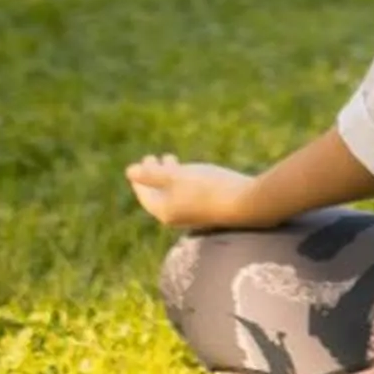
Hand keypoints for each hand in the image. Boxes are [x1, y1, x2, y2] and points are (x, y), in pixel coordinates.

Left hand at [126, 153, 256, 229]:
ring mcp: (192, 215)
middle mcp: (175, 217)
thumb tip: (129, 172)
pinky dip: (183, 181)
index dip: (140, 177)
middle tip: (153, 156)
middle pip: (158, 195)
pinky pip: (187, 195)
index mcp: (163, 210)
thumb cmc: (207, 187)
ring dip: (169, 176)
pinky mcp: (207, 211)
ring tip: (171, 159)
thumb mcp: (175, 176)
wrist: (245, 203)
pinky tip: (192, 171)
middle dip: (154, 175)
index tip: (143, 160)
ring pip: (173, 194)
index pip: (145, 194)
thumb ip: (150, 175)